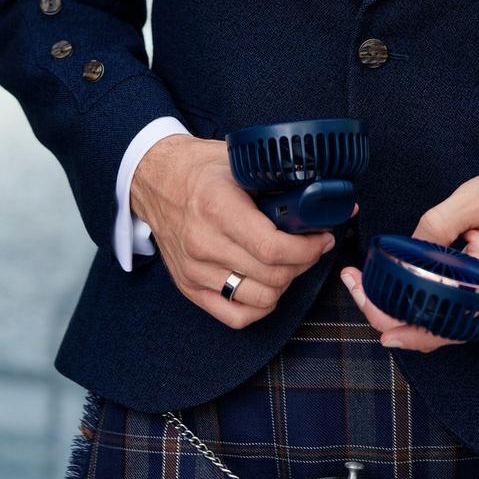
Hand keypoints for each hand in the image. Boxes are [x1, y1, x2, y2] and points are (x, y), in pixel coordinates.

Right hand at [131, 134, 331, 326]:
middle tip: (309, 247)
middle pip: (272, 276)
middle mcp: (203, 243)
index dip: (307, 249)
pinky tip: (266, 287)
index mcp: (218, 208)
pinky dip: (259, 307)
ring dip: (284, 284)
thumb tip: (322, 198)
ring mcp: (194, 269)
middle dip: (302, 263)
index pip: (273, 248)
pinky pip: (234, 316)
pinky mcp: (189, 286)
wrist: (155, 179)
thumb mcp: (238, 163)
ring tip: (287, 264)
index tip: (320, 239)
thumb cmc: (199, 169)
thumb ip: (278, 182)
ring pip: (260, 299)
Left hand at [339, 173, 478, 353]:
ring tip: (364, 291)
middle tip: (354, 286)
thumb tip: (409, 249)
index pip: (435, 319)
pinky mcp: (475, 298)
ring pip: (433, 330)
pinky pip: (442, 318)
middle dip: (385, 315)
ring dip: (396, 316)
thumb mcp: (475, 197)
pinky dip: (413, 312)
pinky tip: (391, 298)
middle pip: (428, 333)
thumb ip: (438, 222)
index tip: (365, 297)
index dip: (396, 316)